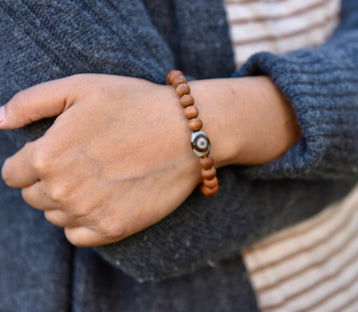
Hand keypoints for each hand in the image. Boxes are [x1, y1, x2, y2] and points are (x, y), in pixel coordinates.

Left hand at [0, 74, 202, 246]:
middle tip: (80, 162)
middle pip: (33, 197)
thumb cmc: (135, 105)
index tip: (53, 153)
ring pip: (55, 216)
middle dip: (48, 180)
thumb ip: (30, 102)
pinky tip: (101, 201)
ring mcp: (88, 213)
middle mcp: (62, 191)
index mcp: (47, 156)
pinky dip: (82, 222)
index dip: (30, 161)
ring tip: (96, 178)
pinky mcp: (114, 229)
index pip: (12, 173)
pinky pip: (77, 237)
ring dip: (67, 201)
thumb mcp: (80, 87)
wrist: (187, 133)